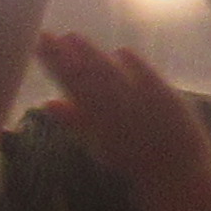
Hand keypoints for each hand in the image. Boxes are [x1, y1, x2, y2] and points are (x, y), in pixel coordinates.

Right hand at [32, 30, 210, 205]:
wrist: (172, 174)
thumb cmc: (132, 158)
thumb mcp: (97, 144)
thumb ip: (74, 122)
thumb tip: (48, 103)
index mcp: (94, 120)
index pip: (69, 84)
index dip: (53, 63)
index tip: (38, 42)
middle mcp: (112, 110)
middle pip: (85, 77)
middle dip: (65, 56)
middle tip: (48, 35)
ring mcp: (138, 103)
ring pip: (109, 75)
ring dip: (91, 56)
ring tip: (72, 37)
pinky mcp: (165, 99)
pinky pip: (147, 78)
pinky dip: (135, 66)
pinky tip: (122, 51)